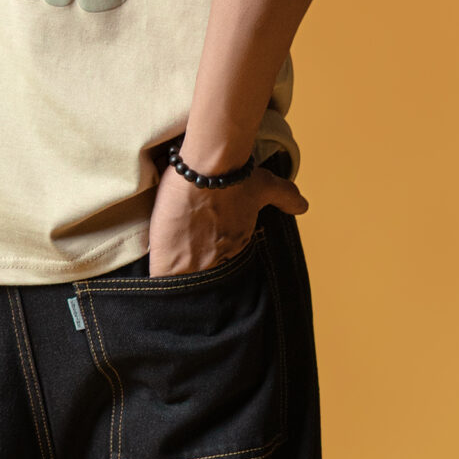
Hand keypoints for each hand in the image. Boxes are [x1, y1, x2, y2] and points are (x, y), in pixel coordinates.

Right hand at [146, 159, 307, 275]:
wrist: (207, 171)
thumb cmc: (235, 177)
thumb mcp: (265, 186)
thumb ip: (285, 196)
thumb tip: (303, 206)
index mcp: (237, 245)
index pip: (224, 264)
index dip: (213, 261)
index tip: (204, 255)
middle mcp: (219, 261)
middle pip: (205, 277)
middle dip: (197, 275)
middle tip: (186, 268)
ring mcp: (194, 265)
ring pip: (184, 283)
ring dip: (177, 282)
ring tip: (168, 284)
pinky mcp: (169, 263)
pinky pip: (163, 283)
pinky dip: (159, 285)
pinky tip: (154, 287)